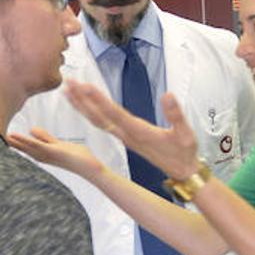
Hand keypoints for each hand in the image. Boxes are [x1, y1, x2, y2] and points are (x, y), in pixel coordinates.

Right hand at [6, 127, 103, 180]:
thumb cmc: (75, 156)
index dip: (7, 141)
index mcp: (41, 151)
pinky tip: (14, 135)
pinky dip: (25, 140)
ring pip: (25, 147)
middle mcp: (40, 155)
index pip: (21, 145)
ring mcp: (46, 154)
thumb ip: (44, 137)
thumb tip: (31, 129)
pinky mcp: (54, 151)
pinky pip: (37, 145)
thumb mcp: (56, 144)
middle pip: (19, 148)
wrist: (90, 165)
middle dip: (5, 143)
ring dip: (10, 142)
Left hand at [64, 80, 199, 180]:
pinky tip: (83, 105)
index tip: (85, 87)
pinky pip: (102, 124)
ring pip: (97, 121)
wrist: (182, 171)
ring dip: (82, 106)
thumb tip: (168, 95)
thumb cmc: (184, 153)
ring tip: (68, 90)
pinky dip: (90, 112)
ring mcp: (125, 137)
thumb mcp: (186, 134)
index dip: (100, 101)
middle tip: (69, 83)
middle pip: (99, 117)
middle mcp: (128, 135)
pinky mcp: (125, 137)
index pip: (115, 114)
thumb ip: (176, 115)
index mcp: (140, 133)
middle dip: (83, 100)